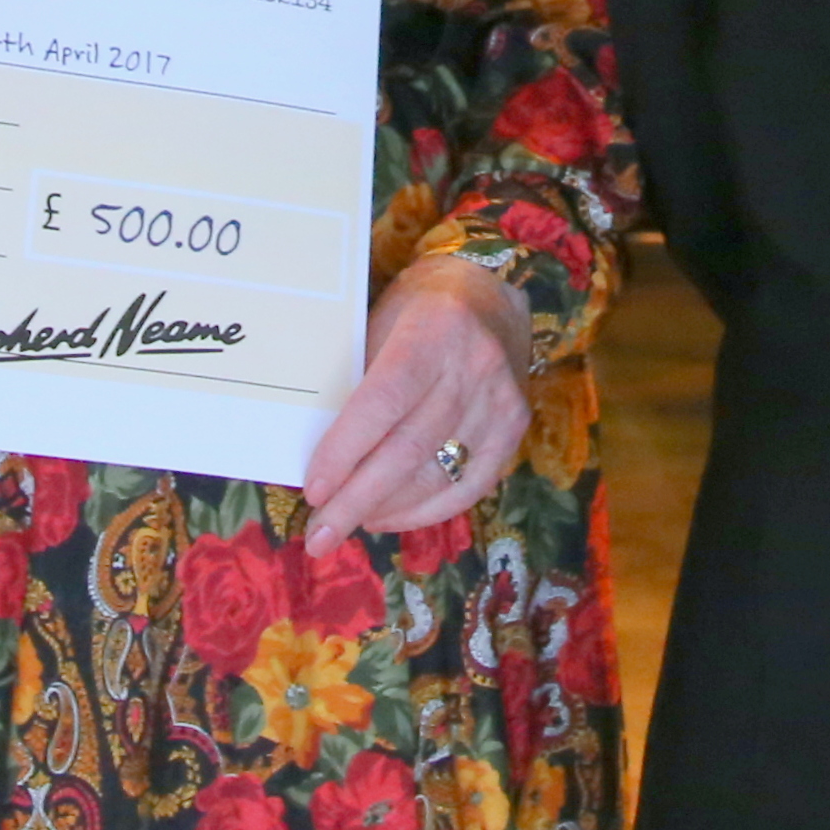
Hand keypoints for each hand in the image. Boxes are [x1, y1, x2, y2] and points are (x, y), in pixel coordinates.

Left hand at [303, 255, 533, 538]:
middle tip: (319, 537)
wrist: (489, 292)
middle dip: (358, 500)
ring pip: (438, 474)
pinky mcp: (515, 427)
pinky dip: (426, 510)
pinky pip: (470, 485)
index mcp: (433, 330)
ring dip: (387, 510)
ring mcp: (501, 400)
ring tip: (346, 527)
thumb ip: (357, 381)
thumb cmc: (417, 308)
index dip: (346, 450)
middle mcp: (474, 366)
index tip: (314, 491)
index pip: (384, 401)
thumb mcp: (379, 322)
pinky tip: (389, 518)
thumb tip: (320, 455)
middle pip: (409, 448)